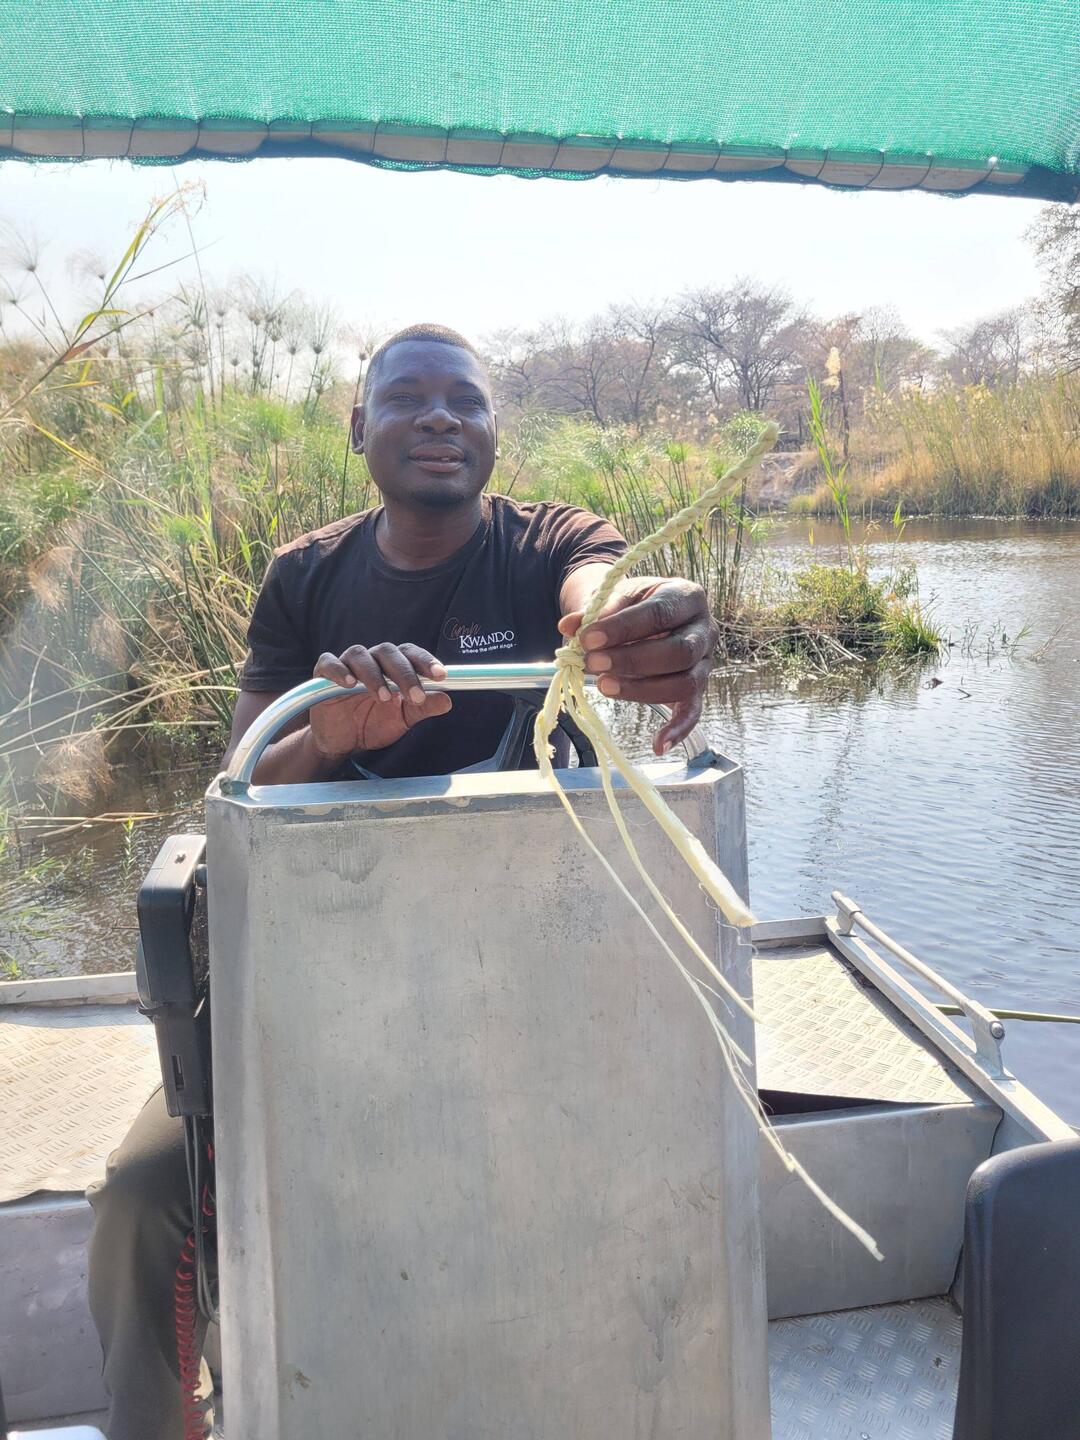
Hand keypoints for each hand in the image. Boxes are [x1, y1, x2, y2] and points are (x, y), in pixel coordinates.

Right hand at [310, 644, 451, 759]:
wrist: (342, 741)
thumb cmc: (373, 723)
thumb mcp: (402, 719)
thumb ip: (423, 708)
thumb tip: (448, 701)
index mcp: (392, 666)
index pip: (410, 654)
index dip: (425, 661)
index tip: (441, 676)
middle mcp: (371, 660)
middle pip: (387, 653)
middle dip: (404, 673)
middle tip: (416, 696)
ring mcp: (347, 664)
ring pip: (360, 656)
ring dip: (374, 675)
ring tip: (384, 697)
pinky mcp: (323, 675)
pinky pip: (329, 663)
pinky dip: (339, 670)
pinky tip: (349, 683)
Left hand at [558, 578, 717, 754]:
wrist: (640, 612)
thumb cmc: (629, 605)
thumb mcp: (614, 597)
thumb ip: (595, 612)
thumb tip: (569, 626)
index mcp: (686, 596)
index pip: (659, 613)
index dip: (623, 627)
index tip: (588, 637)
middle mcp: (704, 629)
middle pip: (678, 651)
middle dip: (632, 660)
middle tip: (592, 663)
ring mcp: (704, 662)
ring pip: (685, 682)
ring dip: (642, 690)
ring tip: (603, 687)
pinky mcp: (697, 688)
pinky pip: (693, 712)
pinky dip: (677, 730)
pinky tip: (657, 745)